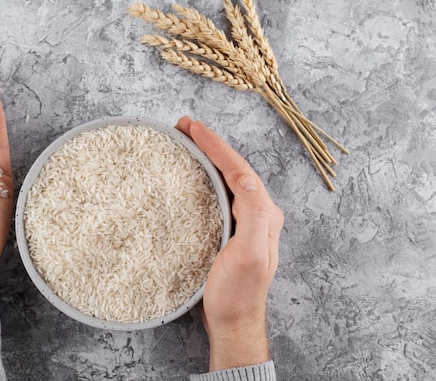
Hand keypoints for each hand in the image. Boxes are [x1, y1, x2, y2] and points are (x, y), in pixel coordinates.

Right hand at [176, 116, 282, 369]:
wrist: (234, 322)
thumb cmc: (237, 294)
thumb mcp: (248, 255)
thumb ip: (253, 215)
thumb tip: (247, 178)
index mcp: (264, 213)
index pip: (239, 169)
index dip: (216, 146)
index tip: (192, 127)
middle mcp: (259, 213)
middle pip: (234, 168)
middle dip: (211, 144)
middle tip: (184, 126)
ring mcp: (246, 221)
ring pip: (227, 178)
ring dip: (208, 157)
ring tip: (186, 141)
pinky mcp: (231, 230)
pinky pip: (220, 192)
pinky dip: (206, 175)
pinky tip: (193, 173)